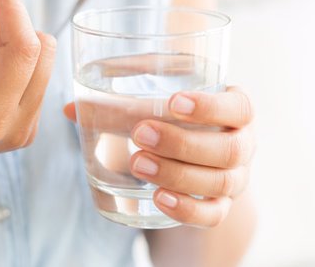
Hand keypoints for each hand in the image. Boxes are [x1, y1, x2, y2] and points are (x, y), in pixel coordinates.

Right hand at [0, 0, 55, 193]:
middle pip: (40, 48)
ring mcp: (28, 128)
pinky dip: (4, 62)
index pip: (23, 48)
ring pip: (38, 56)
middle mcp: (20, 127)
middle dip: (2, 32)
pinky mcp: (29, 123)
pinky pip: (32, 71)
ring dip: (0, 48)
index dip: (13, 3)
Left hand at [63, 87, 254, 227]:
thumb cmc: (176, 118)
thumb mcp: (158, 100)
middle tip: (140, 133)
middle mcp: (242, 145)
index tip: (173, 102)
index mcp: (236, 109)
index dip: (211, 107)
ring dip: (177, 174)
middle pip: (229, 150)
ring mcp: (235, 179)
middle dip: (182, 143)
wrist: (195, 156)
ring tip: (137, 163)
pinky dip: (186, 208)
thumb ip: (121, 99)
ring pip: (219, 183)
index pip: (239, 107)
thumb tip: (72, 108)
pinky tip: (157, 198)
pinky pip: (211, 215)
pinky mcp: (220, 207)